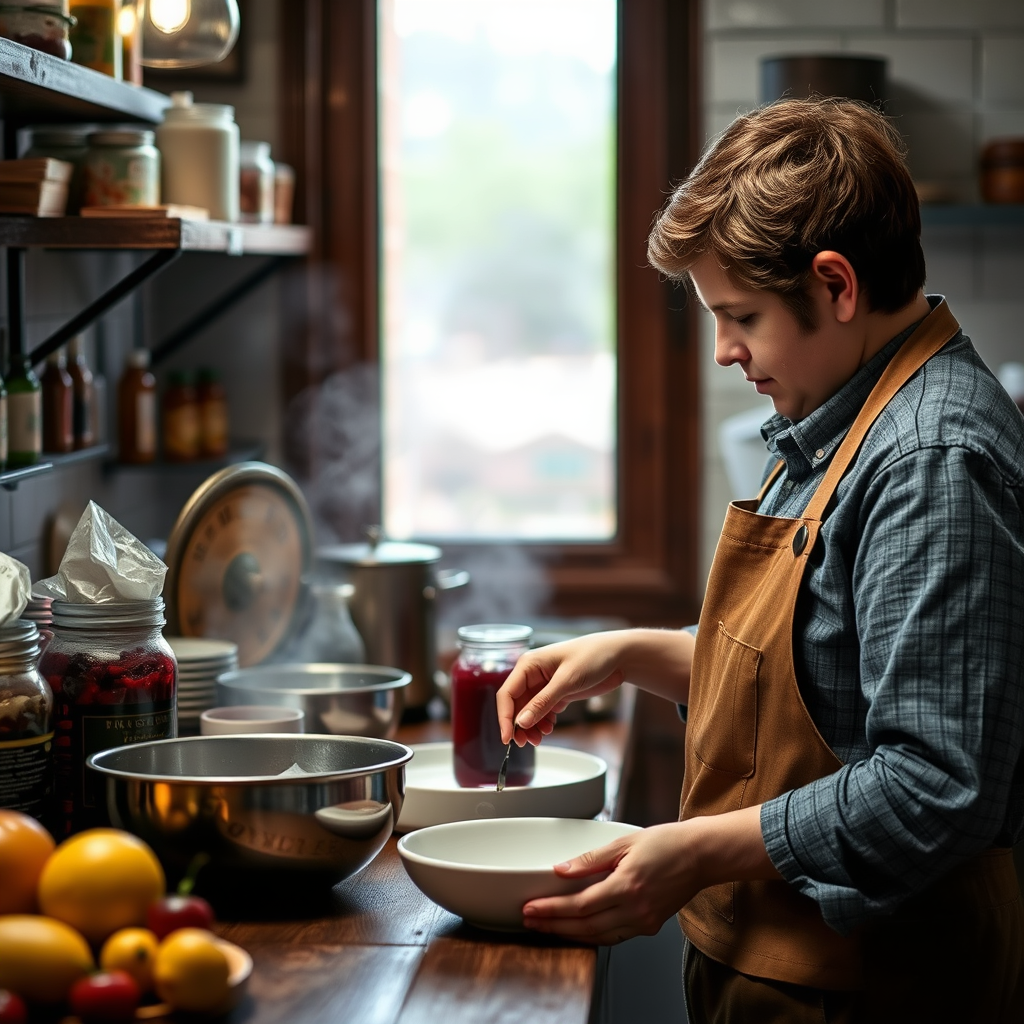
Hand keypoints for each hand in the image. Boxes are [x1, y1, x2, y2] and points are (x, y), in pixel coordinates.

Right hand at [497, 628, 695, 746]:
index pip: (507, 694)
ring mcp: (544, 684)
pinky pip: (542, 711)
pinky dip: (543, 722)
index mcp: (528, 665)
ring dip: (531, 726)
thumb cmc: (592, 657)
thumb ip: (543, 702)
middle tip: (527, 743)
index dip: (504, 717)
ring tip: (541, 738)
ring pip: (528, 711)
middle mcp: (533, 675)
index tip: (507, 738)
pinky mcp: (557, 692)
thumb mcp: (567, 681)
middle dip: (519, 725)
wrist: (618, 655)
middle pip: (516, 705)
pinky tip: (549, 729)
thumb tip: (521, 722)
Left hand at [521, 806, 777, 944]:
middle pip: (585, 926)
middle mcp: (635, 910)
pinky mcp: (650, 925)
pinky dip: (592, 935)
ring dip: (570, 934)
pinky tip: (579, 929)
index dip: (551, 910)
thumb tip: (561, 870)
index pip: (579, 905)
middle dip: (553, 926)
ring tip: (547, 927)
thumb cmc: (667, 843)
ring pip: (598, 936)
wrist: (701, 856)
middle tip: (530, 920)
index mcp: (627, 886)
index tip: (530, 909)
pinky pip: (614, 936)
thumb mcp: (624, 842)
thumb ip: (590, 860)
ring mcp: (644, 921)